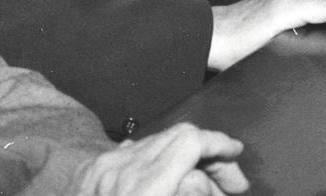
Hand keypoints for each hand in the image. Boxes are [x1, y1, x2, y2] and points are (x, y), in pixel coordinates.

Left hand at [76, 124, 247, 195]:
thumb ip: (190, 194)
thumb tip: (208, 184)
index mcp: (145, 189)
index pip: (191, 142)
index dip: (220, 144)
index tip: (235, 153)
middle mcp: (122, 171)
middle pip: (178, 136)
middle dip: (207, 151)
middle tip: (227, 178)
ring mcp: (102, 169)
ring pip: (156, 141)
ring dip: (181, 155)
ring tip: (196, 181)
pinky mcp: (90, 173)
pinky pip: (128, 151)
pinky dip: (152, 158)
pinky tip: (162, 176)